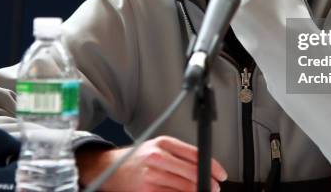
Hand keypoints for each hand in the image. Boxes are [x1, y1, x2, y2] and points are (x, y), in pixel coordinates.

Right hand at [76, 136, 227, 190]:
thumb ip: (180, 155)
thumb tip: (204, 167)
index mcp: (163, 143)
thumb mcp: (159, 147)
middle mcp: (157, 157)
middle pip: (191, 173)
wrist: (109, 167)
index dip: (212, 166)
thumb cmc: (138, 157)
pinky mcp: (146, 191)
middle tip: (214, 188)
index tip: (221, 174)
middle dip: (207, 183)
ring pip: (183, 188)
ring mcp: (151, 176)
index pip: (195, 155)